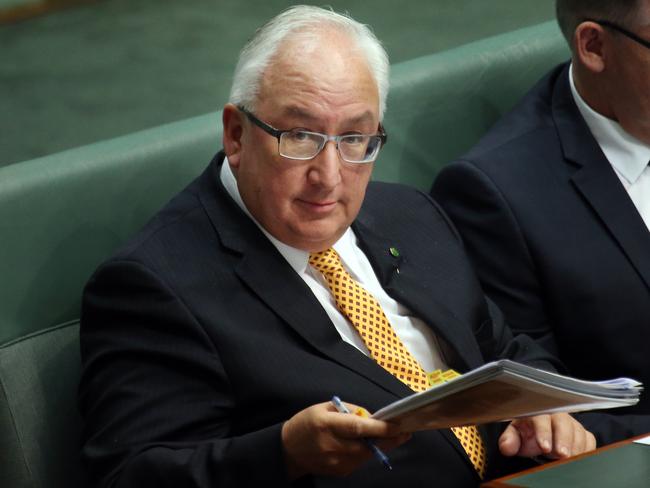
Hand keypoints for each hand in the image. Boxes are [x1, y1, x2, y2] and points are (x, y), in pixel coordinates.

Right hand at [281, 401, 410, 478]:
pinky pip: (359, 462)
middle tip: (405, 433)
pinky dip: (367, 452)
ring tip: (392, 436)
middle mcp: (332, 446)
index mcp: (327, 425)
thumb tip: (370, 416)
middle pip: (367, 446)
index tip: (397, 425)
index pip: (358, 428)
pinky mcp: (339, 472)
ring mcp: (336, 463)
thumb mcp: (324, 408)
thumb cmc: (307, 423)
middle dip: (389, 440)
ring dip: (380, 446)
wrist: (288, 450)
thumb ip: (348, 410)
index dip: (379, 428)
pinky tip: (370, 445)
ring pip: (366, 456)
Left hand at [499, 413, 595, 458]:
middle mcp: (555, 415)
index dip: (543, 431)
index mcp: (536, 413)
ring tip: (570, 459)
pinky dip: (586, 449)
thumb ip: (509, 440)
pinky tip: (579, 457)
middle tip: (561, 454)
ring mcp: (570, 423)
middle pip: (563, 422)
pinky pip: (589, 439)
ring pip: (578, 430)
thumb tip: (506, 447)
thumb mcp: (516, 435)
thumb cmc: (528, 433)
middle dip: (563, 439)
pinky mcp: (582, 433)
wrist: (540, 434)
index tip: (544, 447)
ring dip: (575, 446)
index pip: (540, 417)